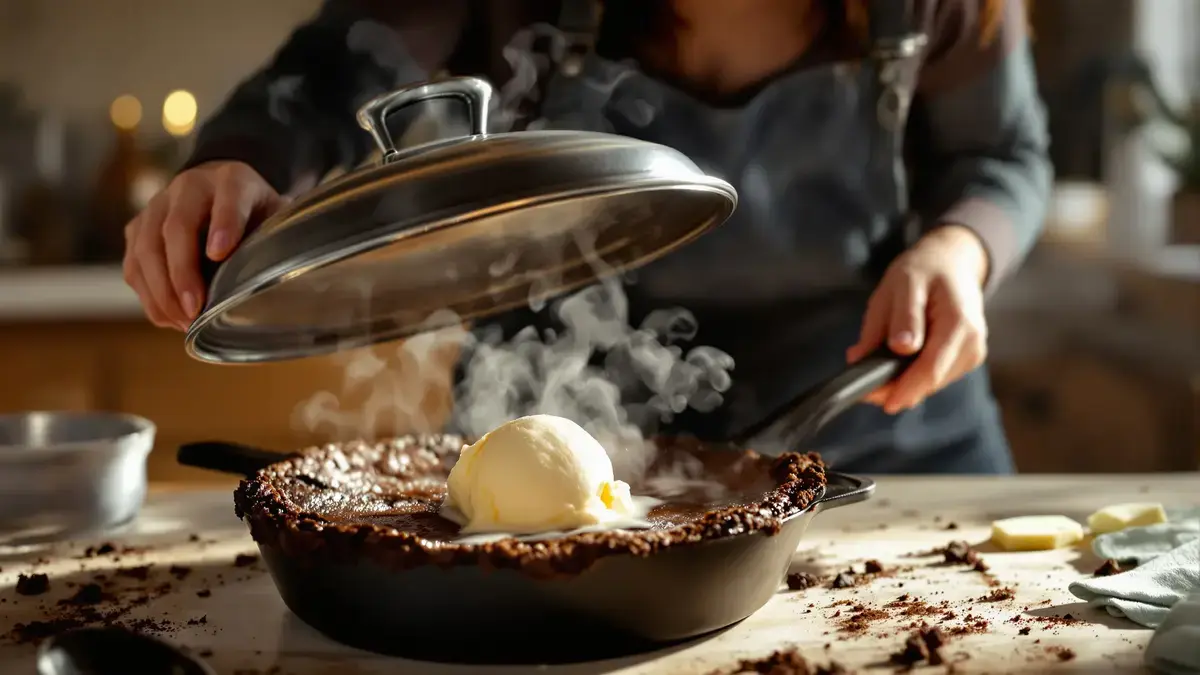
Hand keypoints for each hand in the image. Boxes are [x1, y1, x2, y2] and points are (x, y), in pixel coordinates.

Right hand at [123, 161, 284, 329]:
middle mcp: (188, 187)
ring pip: (146, 249)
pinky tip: (169, 316)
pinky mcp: (137, 229)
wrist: (219, 191)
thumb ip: (276, 240)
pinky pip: (134, 265)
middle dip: (182, 272)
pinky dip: (149, 296)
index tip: (220, 254)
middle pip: (175, 227)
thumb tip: (277, 282)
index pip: (229, 198)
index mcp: (231, 180)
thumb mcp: (274, 217)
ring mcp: (156, 206)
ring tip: (183, 322)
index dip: (224, 224)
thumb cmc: (253, 213)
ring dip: (161, 291)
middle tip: (195, 308)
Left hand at [845, 225, 989, 413]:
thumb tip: (869, 357)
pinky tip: (898, 365)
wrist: (952, 263)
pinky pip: (936, 375)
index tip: (879, 400)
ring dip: (905, 382)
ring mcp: (972, 352)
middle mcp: (973, 342)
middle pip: (932, 380)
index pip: (931, 368)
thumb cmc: (924, 270)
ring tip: (878, 371)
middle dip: (898, 388)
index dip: (904, 389)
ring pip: (932, 382)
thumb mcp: (902, 284)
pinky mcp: (966, 358)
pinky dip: (915, 374)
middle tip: (867, 392)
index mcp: (959, 322)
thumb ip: (894, 321)